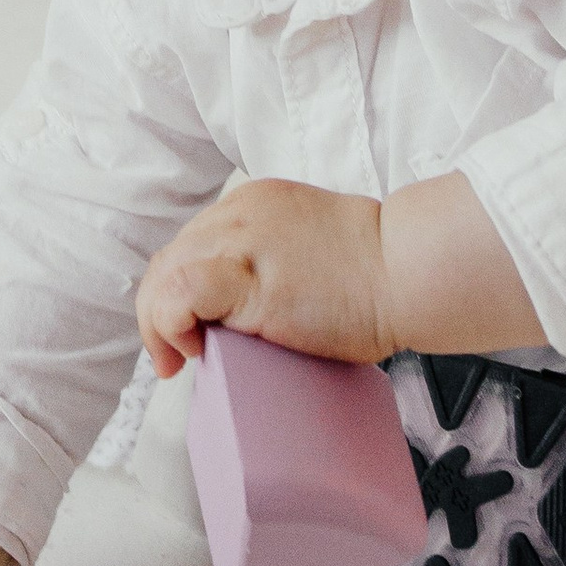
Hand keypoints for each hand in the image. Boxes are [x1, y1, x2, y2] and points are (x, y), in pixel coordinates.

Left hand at [135, 170, 541, 371]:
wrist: (407, 269)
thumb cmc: (376, 274)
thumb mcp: (308, 248)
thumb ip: (275, 262)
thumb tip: (252, 314)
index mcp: (252, 205)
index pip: (189, 244)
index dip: (176, 290)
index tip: (187, 330)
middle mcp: (238, 214)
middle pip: (170, 258)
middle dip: (159, 311)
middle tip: (175, 357)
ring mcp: (240, 243)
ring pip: (164, 275)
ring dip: (158, 323)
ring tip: (178, 360)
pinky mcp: (248, 279)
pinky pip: (180, 293)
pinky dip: (170, 322)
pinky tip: (189, 348)